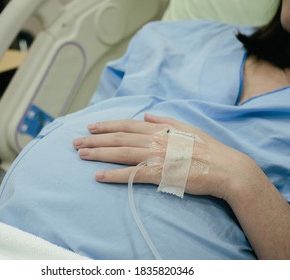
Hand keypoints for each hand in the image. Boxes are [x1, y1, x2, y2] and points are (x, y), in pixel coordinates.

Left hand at [73, 114, 251, 199]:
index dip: (106, 125)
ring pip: (121, 153)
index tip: (90, 127)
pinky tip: (98, 176)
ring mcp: (156, 157)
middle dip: (94, 139)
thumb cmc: (207, 147)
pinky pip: (131, 174)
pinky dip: (113, 175)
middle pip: (118, 138)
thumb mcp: (187, 127)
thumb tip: (147, 115)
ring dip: (98, 153)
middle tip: (75, 142)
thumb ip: (165, 121)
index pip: (126, 125)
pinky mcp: (159, 175)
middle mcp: (154, 140)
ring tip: (80, 154)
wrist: (225, 168)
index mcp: (160, 129)